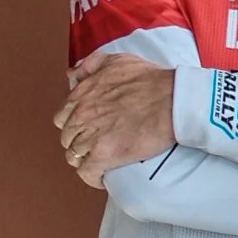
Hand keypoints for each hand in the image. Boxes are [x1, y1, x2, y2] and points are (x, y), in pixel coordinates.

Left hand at [56, 49, 176, 186]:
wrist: (174, 100)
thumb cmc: (152, 80)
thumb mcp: (118, 60)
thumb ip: (92, 64)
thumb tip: (74, 74)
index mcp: (82, 93)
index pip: (63, 117)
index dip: (74, 125)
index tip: (87, 129)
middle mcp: (82, 114)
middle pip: (67, 138)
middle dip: (79, 142)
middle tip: (96, 145)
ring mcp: (91, 136)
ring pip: (74, 156)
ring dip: (86, 160)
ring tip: (101, 161)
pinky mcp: (104, 155)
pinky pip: (87, 173)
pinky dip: (93, 177)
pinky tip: (102, 177)